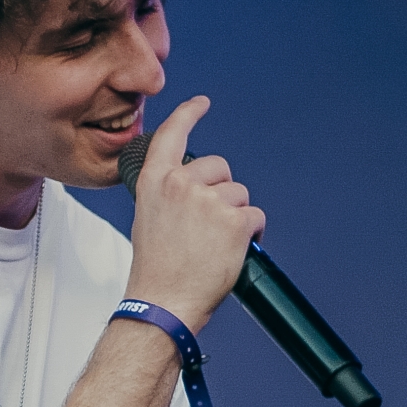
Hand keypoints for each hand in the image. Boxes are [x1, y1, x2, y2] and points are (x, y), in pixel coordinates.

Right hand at [124, 95, 265, 328]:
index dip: (189, 114)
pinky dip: (252, 234)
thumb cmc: (157, 269)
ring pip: (240, 195)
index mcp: (155, 182)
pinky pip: (256, 217)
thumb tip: (200, 188)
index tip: (202, 104)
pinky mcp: (234, 220)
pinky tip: (233, 252)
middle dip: (223, 192)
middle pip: (221, 168)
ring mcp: (209, 201)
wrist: (163, 302)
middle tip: (208, 227)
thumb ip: (170, 193)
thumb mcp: (150, 218)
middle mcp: (180, 184)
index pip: (173, 135)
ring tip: (215, 245)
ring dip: (236, 217)